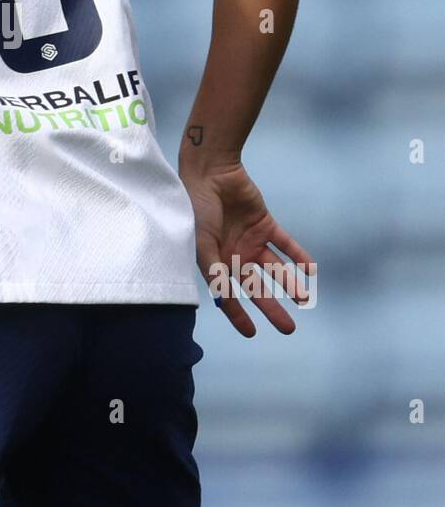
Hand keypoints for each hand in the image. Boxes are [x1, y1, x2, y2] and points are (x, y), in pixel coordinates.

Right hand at [177, 159, 315, 337]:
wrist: (210, 172)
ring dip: (289, 283)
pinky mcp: (265, 224)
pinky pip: (285, 243)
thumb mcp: (201, 242)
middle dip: (272, 308)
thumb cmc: (197, 208)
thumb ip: (214, 269)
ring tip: (304, 299)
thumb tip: (224, 300)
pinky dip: (298, 255)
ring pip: (274, 268)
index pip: (228, 296)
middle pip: (256, 288)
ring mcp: (251, 240)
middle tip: (288, 329)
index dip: (238, 315)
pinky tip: (310, 269)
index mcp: (215, 263)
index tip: (252, 333)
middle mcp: (234, 255)